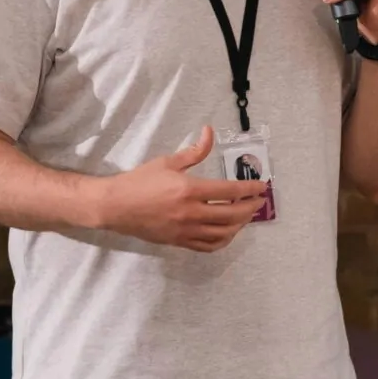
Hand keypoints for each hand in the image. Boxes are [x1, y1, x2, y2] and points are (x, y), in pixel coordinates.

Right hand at [91, 126, 269, 251]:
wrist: (115, 206)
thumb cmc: (140, 181)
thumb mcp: (167, 162)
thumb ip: (194, 151)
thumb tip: (210, 132)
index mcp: (189, 189)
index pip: (229, 191)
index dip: (249, 189)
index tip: (262, 187)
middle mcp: (191, 212)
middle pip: (232, 214)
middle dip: (250, 208)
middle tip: (258, 201)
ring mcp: (186, 230)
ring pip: (223, 233)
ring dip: (240, 225)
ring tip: (246, 215)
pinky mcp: (179, 242)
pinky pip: (208, 245)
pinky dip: (223, 240)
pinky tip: (228, 232)